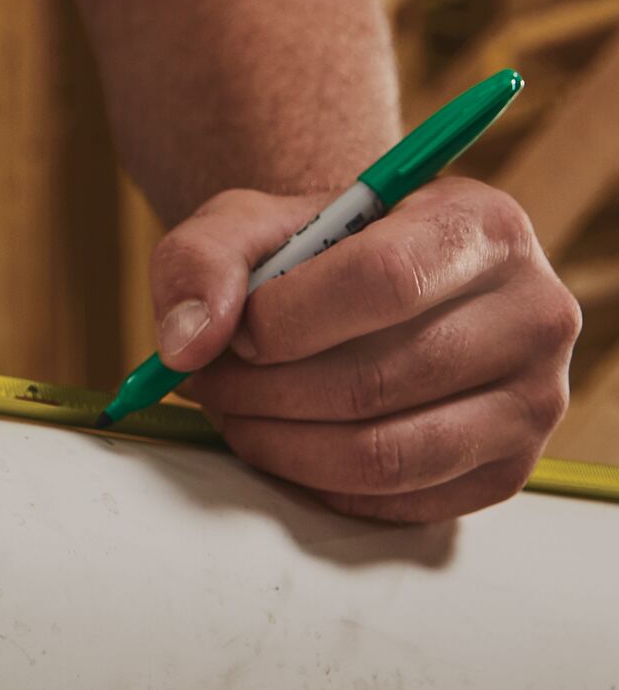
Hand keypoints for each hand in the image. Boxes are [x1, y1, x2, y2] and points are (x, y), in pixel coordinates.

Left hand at [153, 181, 580, 523]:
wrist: (367, 290)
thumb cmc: (312, 250)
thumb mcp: (246, 221)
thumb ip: (201, 260)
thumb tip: (189, 343)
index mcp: (482, 226)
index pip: (385, 280)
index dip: (286, 318)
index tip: (234, 331)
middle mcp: (533, 313)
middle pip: (377, 379)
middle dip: (263, 389)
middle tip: (206, 380)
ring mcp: (533, 402)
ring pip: (385, 454)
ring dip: (279, 442)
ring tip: (233, 411)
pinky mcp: (508, 472)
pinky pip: (396, 501)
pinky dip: (316, 479)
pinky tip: (282, 439)